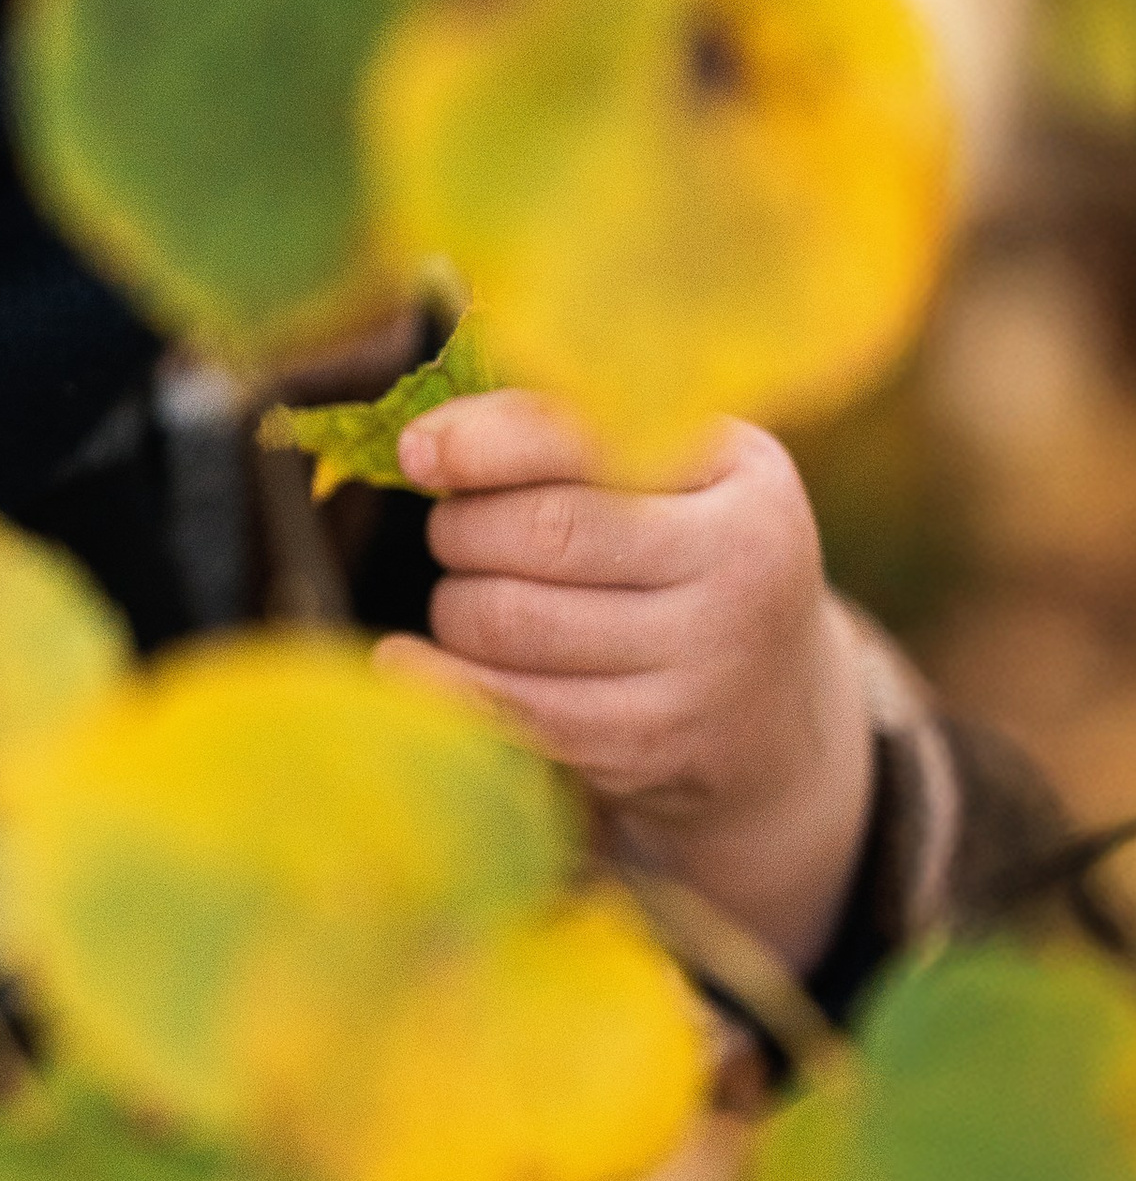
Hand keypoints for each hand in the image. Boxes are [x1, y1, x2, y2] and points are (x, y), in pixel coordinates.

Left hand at [377, 396, 873, 974]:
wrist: (773, 708)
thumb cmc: (692, 553)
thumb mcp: (677, 471)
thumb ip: (571, 432)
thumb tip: (426, 441)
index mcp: (744, 478)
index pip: (589, 441)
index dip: (484, 442)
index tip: (415, 451)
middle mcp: (739, 576)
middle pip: (542, 534)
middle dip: (463, 528)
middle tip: (453, 530)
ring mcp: (701, 672)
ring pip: (511, 623)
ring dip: (455, 604)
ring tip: (469, 593)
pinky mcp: (650, 748)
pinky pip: (512, 709)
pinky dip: (442, 681)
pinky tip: (406, 661)